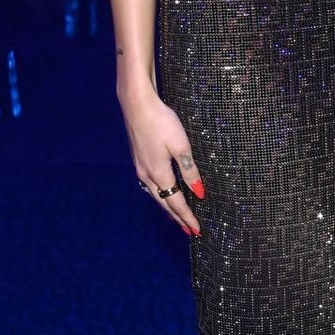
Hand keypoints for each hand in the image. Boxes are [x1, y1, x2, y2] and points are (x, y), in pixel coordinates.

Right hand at [119, 84, 204, 235]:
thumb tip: (198, 193)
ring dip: (168, 207)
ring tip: (178, 217)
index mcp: (158, 174)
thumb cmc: (162, 121)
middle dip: (178, 218)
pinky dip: (161, 195)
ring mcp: (140, 167)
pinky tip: (164, 193)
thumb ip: (189, 171)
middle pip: (164, 203)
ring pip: (156, 195)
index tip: (197, 230)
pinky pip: (151, 185)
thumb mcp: (181, 146)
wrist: (137, 104)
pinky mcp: (138, 159)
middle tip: (189, 230)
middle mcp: (146, 175)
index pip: (176, 203)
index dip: (187, 217)